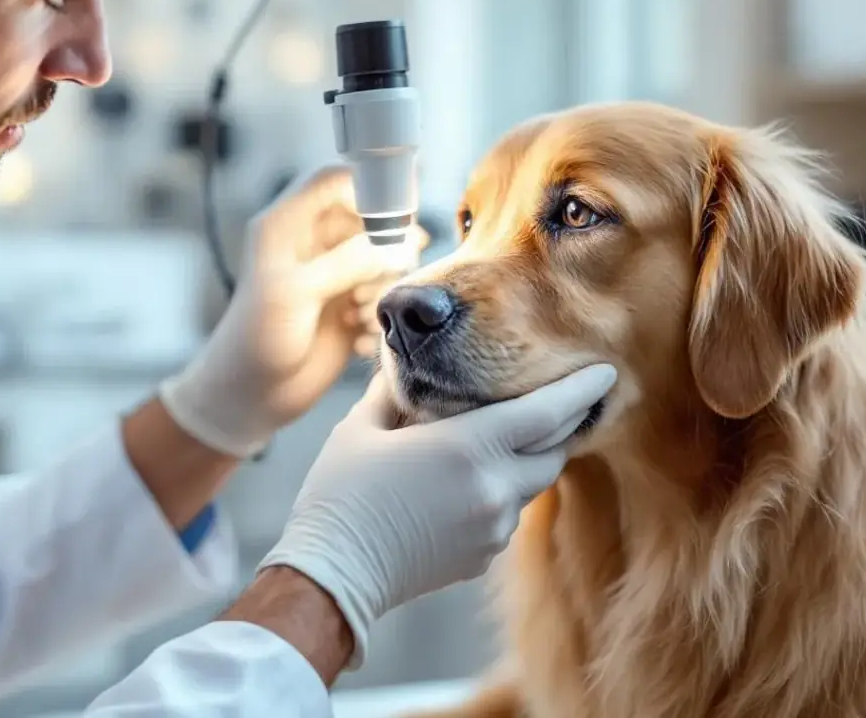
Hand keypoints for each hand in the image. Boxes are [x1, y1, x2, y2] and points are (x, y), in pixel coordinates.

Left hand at [159, 166, 426, 457]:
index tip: (400, 213)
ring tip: (358, 318)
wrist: (250, 397)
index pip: (335, 181)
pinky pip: (383, 297)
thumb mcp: (298, 292)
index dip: (371, 187)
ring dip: (381, 290)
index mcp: (287, 225)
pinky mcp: (348, 307)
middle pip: (370, 222)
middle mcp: (312, 245)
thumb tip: (401, 243)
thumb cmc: (257, 338)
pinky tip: (359, 342)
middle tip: (377, 282)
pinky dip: (378, 317)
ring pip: (383, 261)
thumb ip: (349, 261)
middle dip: (384, 252)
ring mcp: (332, 276)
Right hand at [256, 363, 616, 667]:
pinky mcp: (483, 555)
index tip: (605, 371)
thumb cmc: (341, 492)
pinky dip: (501, 490)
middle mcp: (494, 487)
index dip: (580, 390)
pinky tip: (467, 481)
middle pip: (554, 450)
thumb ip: (393, 391)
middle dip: (563, 425)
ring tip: (505, 438)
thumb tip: (403, 365)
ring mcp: (494, 527)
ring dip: (528, 458)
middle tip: (563, 400)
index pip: (547, 413)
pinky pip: (508, 513)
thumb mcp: (362, 427)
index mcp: (469, 447)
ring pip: (533, 483)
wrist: (333, 574)